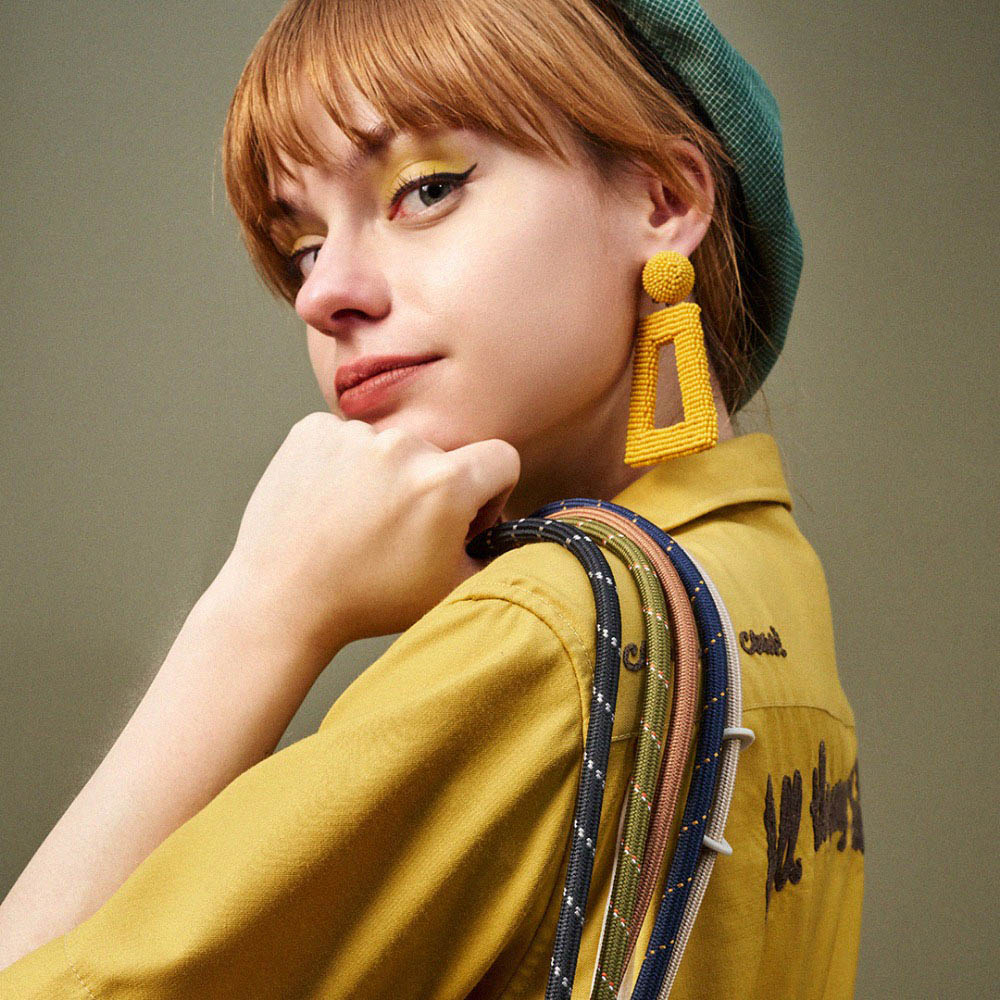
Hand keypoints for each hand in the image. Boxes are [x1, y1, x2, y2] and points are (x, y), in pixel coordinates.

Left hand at [216, 413, 519, 657]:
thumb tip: (516, 536)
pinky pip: (346, 439)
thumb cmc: (369, 601)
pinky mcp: (312, 430)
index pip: (501, 458)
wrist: (281, 600)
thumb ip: (496, 556)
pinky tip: (329, 506)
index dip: (492, 492)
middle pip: (441, 455)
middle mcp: (403, 446)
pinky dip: (342, 466)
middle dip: (432, 488)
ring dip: (384, 477)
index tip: (465, 518)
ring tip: (356, 523)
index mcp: (446, 483)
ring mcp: (352, 435)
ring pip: (390, 448)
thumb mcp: (451, 589)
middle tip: (400, 532)